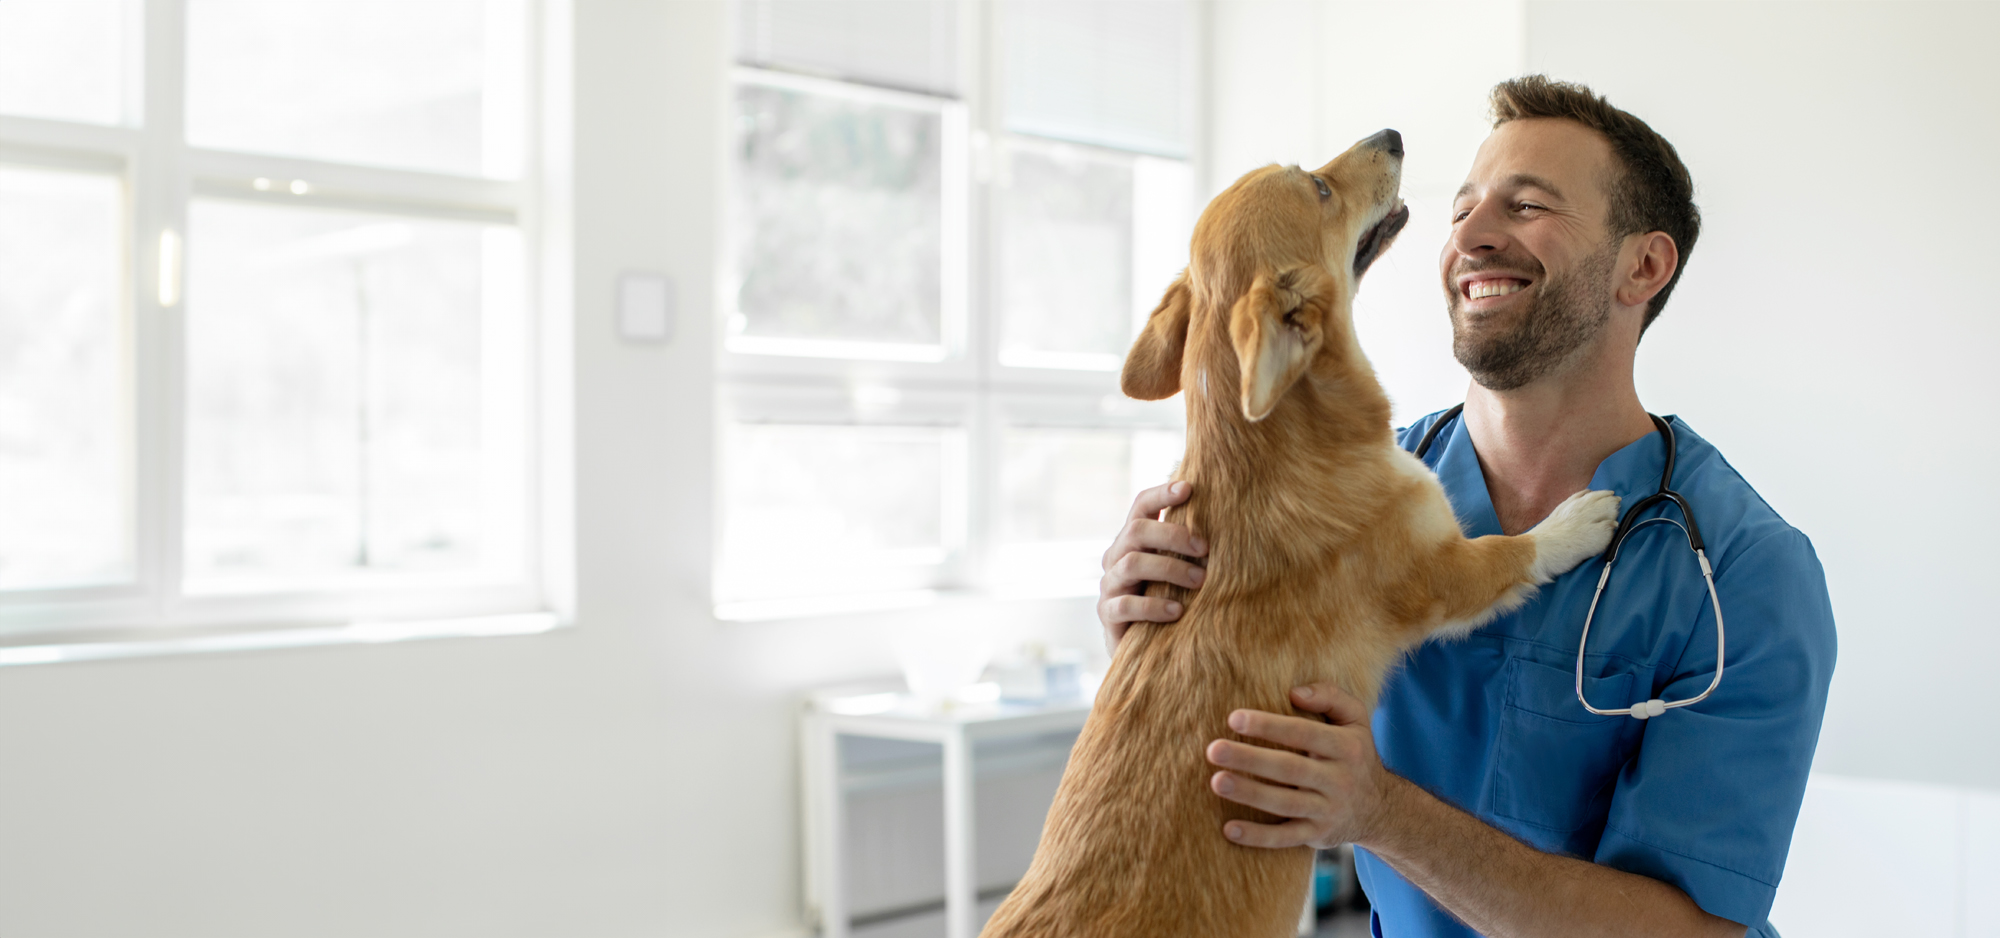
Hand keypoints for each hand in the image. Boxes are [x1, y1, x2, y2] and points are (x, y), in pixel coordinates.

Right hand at [1098, 480, 1207, 652]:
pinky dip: (1153, 606)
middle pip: (1136, 531)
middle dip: (1173, 535)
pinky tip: (1177, 611)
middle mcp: (1116, 557)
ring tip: (1199, 581)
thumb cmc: (1172, 599)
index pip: (1141, 505)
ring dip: (1169, 569)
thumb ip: (1191, 548)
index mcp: (1133, 540)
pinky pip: (1126, 605)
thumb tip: (1235, 523)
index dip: (1162, 494)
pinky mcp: (1108, 614)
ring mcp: (1110, 585)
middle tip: (1205, 548)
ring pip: (1131, 564)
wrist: (1148, 648)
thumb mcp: (1180, 570)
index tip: (1189, 488)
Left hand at [1205, 682, 1396, 849]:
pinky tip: (1229, 829)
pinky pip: (1286, 838)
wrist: (1379, 809)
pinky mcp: (1318, 835)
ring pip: (1285, 803)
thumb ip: (1330, 696)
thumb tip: (1294, 692)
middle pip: (1290, 768)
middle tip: (1214, 750)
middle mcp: (1339, 780)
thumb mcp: (1356, 720)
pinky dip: (1258, 836)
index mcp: (1346, 747)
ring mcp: (1328, 810)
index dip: (1269, 725)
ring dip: (1249, 793)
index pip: (1304, 733)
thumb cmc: (1354, 754)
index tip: (1234, 718)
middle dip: (1250, 759)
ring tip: (1216, 781)